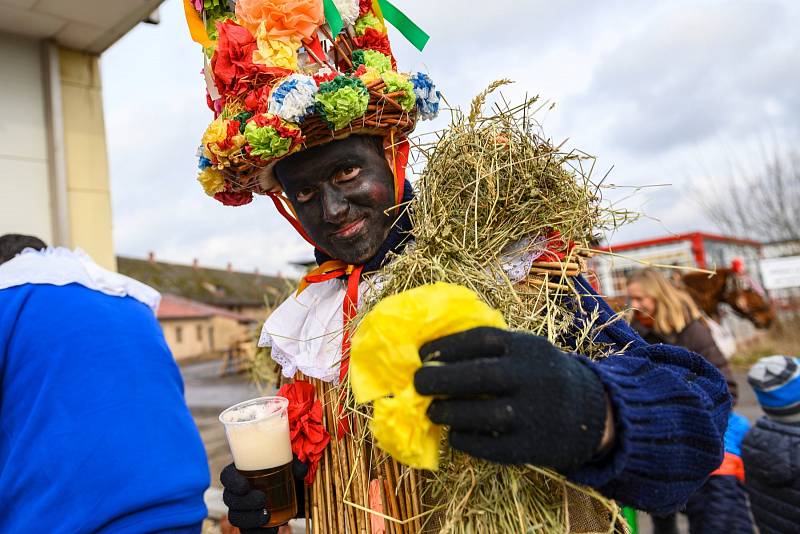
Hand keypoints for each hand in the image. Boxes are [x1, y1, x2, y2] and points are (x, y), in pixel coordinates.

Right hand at [221, 457, 307, 533]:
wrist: (291, 492)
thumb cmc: (284, 473)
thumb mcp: (289, 465)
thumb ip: (294, 464)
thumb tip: (300, 470)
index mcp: (241, 472)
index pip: (227, 476)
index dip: (232, 482)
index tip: (245, 486)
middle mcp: (236, 492)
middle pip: (230, 499)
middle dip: (244, 502)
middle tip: (262, 499)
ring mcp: (241, 509)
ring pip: (235, 517)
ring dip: (249, 518)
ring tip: (266, 516)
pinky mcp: (249, 523)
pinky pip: (247, 531)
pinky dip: (257, 532)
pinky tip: (271, 530)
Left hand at [414, 327, 609, 474]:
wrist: (593, 414)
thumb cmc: (543, 376)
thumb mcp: (527, 351)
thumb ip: (491, 351)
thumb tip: (432, 356)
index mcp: (529, 348)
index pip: (481, 340)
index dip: (446, 346)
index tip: (422, 355)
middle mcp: (533, 378)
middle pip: (478, 376)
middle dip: (439, 379)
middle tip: (418, 383)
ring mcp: (534, 414)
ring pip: (481, 414)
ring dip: (448, 412)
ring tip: (432, 411)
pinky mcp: (532, 447)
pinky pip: (489, 446)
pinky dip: (464, 439)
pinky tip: (455, 434)